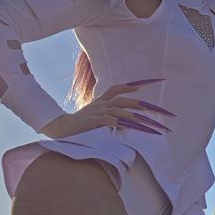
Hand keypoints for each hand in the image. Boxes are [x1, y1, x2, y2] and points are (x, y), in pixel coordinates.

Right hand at [40, 79, 173, 138]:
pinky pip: (110, 121)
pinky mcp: (95, 121)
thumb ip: (110, 117)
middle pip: (123, 100)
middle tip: (152, 107)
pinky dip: (119, 123)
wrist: (63, 128)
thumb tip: (125, 122)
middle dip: (138, 103)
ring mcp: (98, 112)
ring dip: (133, 115)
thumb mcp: (95, 116)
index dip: (130, 86)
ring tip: (146, 118)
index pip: (116, 88)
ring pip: (119, 110)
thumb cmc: (81, 124)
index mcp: (101, 100)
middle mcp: (101, 104)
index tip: (142, 85)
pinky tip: (126, 126)